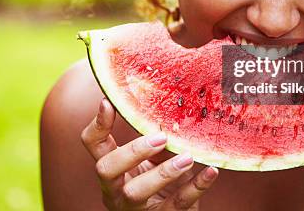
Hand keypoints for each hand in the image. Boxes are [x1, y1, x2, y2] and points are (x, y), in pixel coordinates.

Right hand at [80, 97, 218, 209]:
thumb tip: (170, 111)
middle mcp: (115, 190)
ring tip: (187, 157)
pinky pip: (177, 204)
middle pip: (106, 169)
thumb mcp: (153, 159)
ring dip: (163, 172)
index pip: (93, 144)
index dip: (97, 124)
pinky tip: (210, 171)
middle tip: (160, 138)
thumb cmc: (160, 181)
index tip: (108, 102)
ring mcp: (135, 208)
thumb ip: (155, 140)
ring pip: (137, 191)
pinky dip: (196, 187)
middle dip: (131, 151)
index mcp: (111, 169)